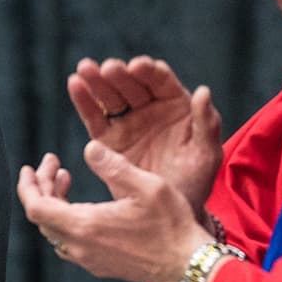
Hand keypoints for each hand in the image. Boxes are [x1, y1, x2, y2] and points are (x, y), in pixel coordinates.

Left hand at [18, 141, 212, 281]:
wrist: (188, 265)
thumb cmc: (172, 226)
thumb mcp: (147, 186)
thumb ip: (113, 165)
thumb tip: (88, 148)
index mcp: (86, 225)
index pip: (36, 208)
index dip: (28, 186)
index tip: (31, 167)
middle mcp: (81, 247)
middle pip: (42, 217)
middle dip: (42, 187)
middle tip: (54, 165)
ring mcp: (89, 259)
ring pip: (54, 230)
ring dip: (54, 203)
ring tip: (66, 179)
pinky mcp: (100, 266)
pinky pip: (69, 242)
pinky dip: (67, 219)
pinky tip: (85, 206)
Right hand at [66, 56, 222, 214]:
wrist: (171, 215)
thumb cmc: (194, 182)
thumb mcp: (206, 155)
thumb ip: (207, 124)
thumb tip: (203, 91)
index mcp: (175, 106)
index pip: (161, 81)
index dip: (149, 72)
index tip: (139, 66)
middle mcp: (149, 109)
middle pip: (132, 85)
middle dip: (120, 75)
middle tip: (109, 68)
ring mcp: (127, 123)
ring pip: (110, 97)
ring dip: (97, 81)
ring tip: (85, 69)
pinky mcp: (108, 140)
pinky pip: (95, 118)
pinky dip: (84, 101)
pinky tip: (75, 85)